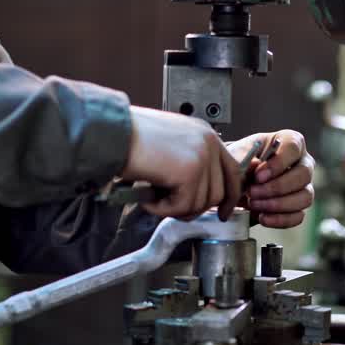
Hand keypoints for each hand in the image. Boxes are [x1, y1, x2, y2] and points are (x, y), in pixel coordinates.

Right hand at [121, 106, 243, 220]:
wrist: (112, 133)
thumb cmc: (130, 137)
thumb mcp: (170, 144)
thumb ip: (188, 161)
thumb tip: (195, 191)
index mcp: (205, 134)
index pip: (231, 171)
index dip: (229, 196)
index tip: (223, 211)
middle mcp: (208, 142)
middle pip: (219, 192)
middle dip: (196, 208)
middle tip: (173, 208)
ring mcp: (202, 156)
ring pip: (201, 203)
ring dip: (174, 208)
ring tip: (152, 196)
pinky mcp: (190, 172)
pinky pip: (183, 206)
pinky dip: (162, 209)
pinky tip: (148, 198)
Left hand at [228, 130, 314, 228]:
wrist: (236, 180)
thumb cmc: (240, 161)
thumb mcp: (238, 155)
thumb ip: (246, 158)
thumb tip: (257, 165)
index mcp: (290, 142)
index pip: (294, 148)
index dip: (278, 164)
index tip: (258, 176)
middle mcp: (303, 163)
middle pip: (303, 175)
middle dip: (276, 187)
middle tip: (252, 193)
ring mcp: (304, 186)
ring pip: (305, 197)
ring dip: (278, 205)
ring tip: (254, 205)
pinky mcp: (299, 207)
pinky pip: (298, 216)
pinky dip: (280, 219)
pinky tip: (263, 218)